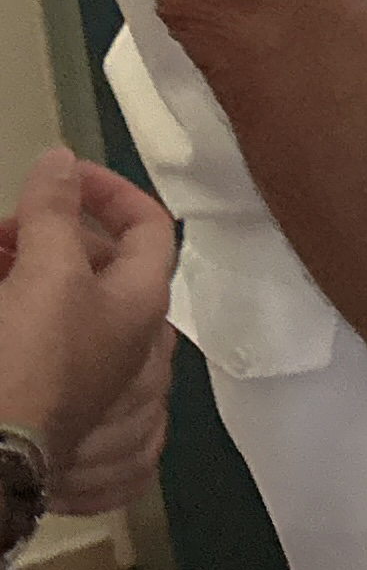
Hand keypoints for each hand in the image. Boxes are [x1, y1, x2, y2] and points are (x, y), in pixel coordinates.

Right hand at [0, 151, 174, 510]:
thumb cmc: (29, 355)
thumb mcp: (44, 271)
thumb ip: (56, 212)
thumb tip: (63, 159)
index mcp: (143, 299)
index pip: (149, 224)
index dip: (109, 190)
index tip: (60, 175)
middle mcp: (134, 338)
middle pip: (105, 267)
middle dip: (53, 236)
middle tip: (2, 231)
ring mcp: (100, 378)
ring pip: (74, 309)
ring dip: (33, 275)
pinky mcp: (66, 409)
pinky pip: (56, 351)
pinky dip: (27, 316)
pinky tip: (2, 304)